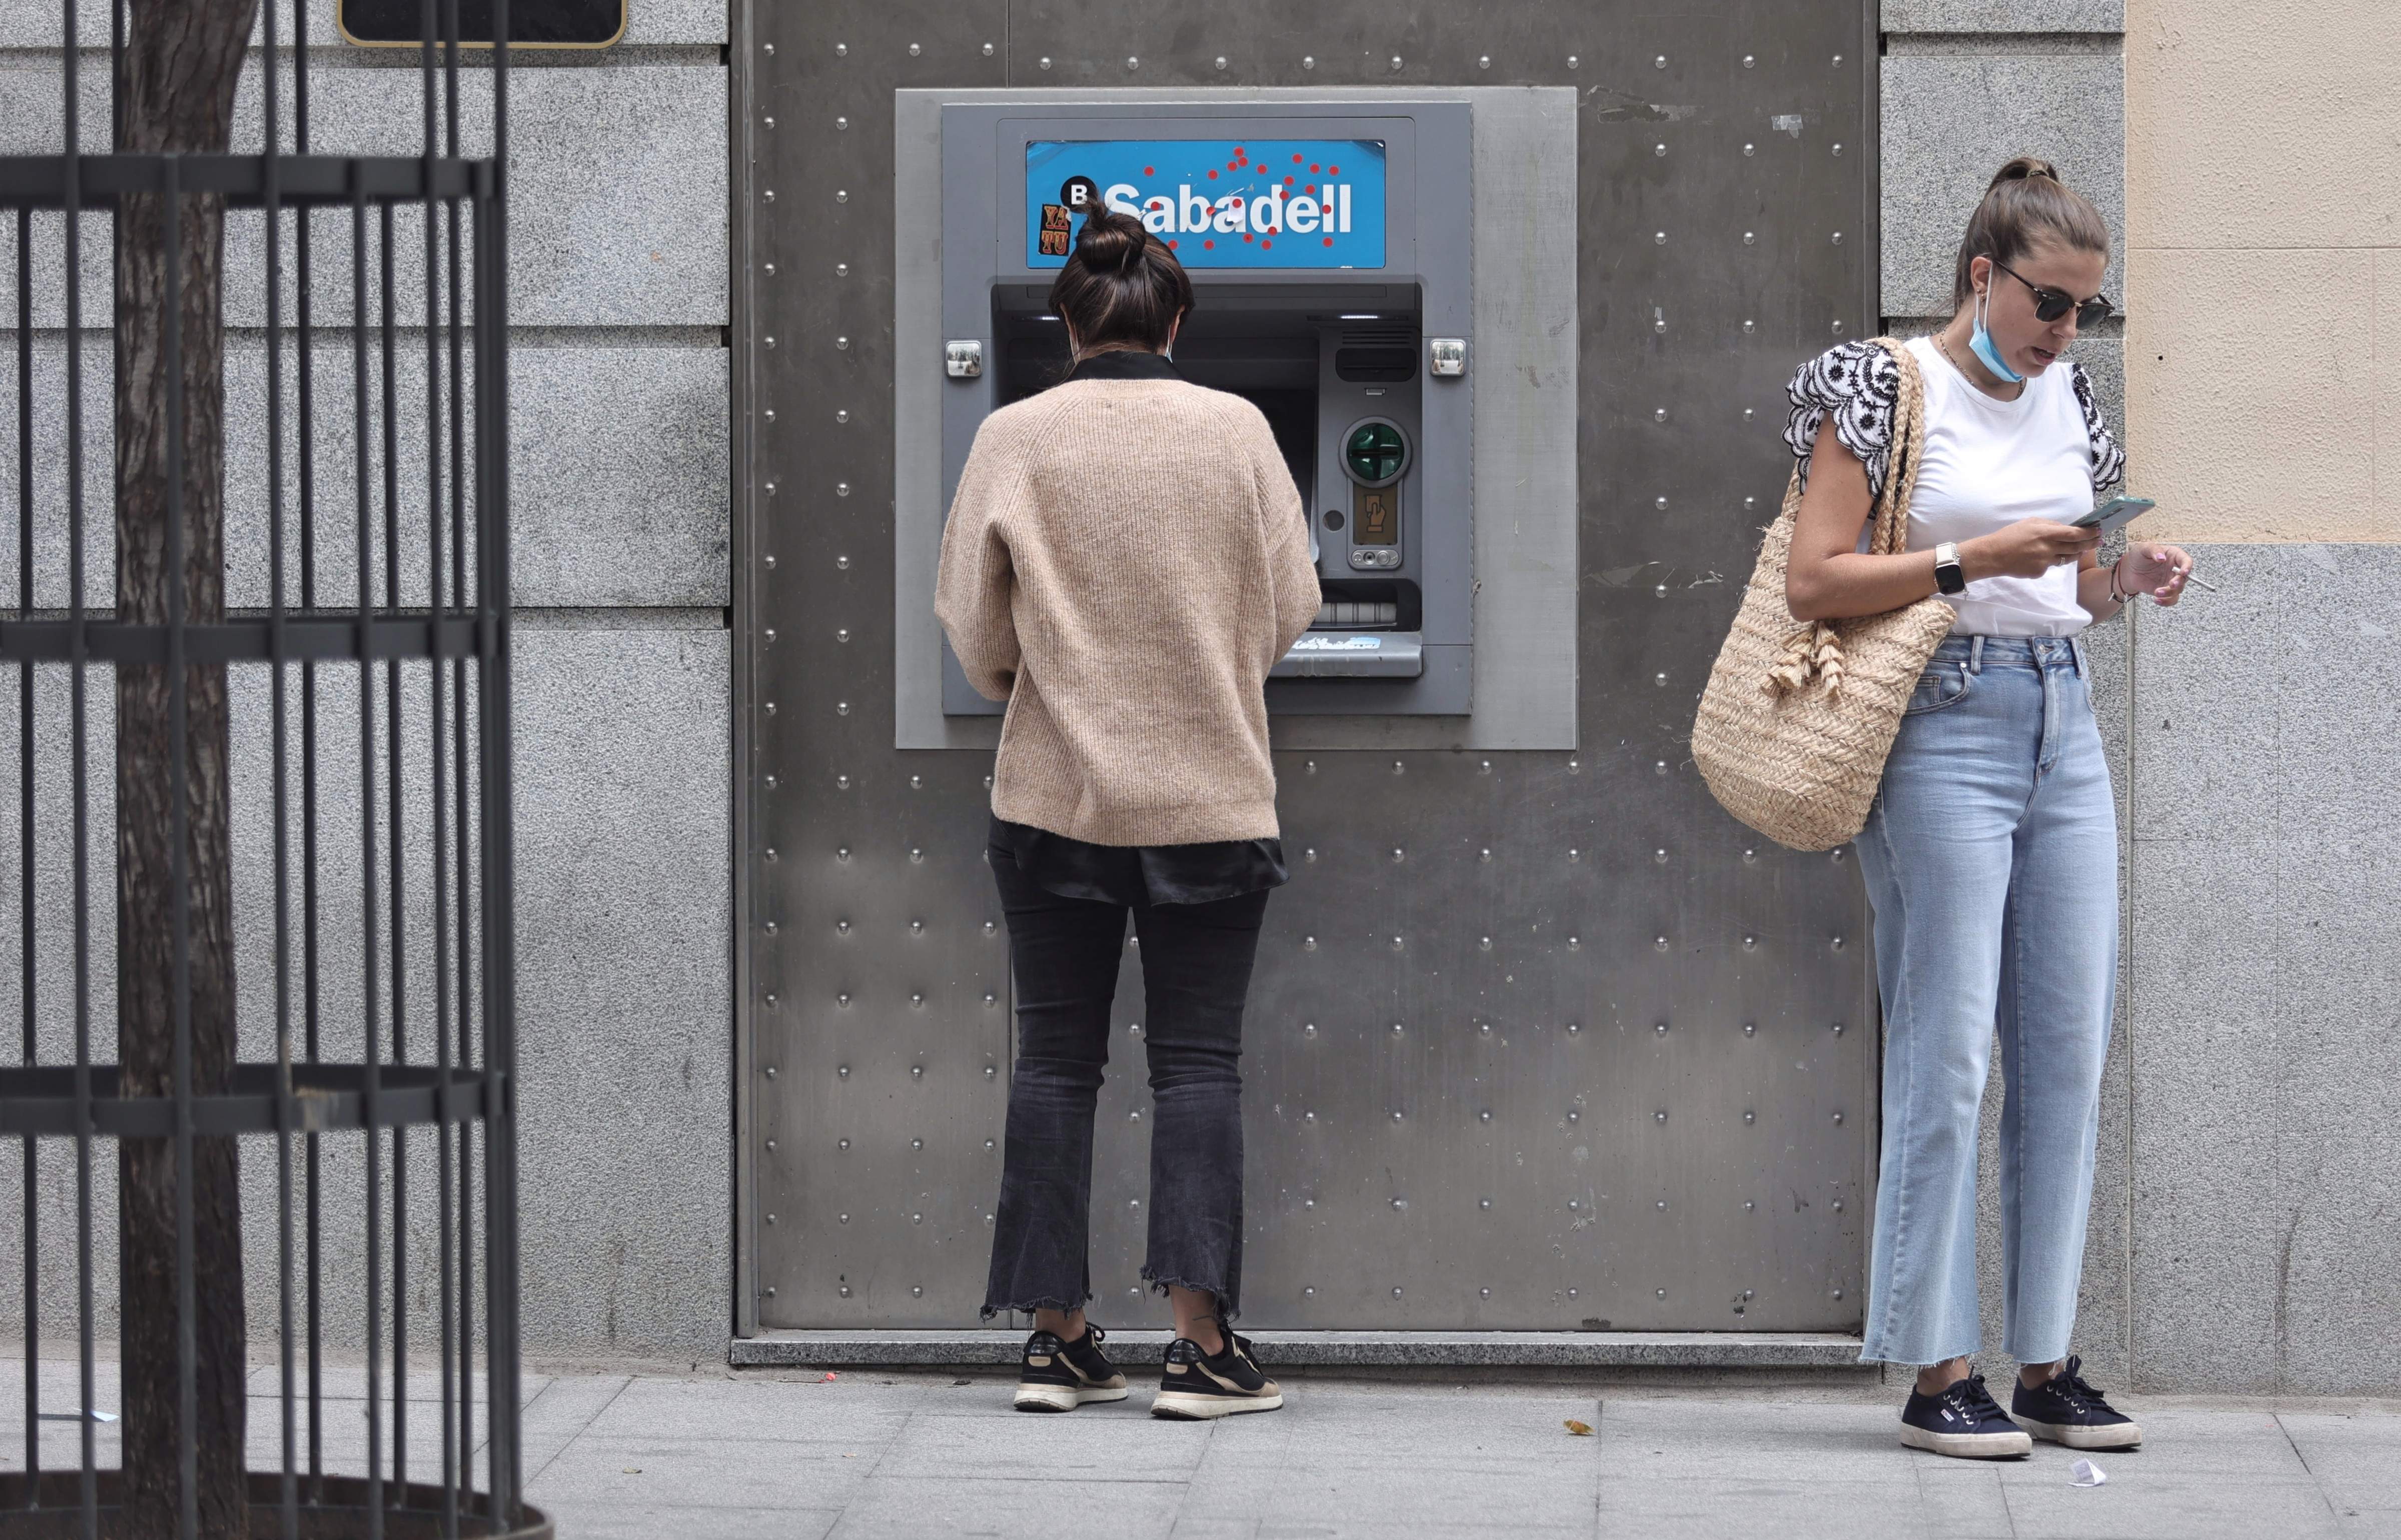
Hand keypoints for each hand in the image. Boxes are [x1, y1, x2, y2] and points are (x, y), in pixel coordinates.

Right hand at [1959, 519, 2100, 581]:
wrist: (1992, 556)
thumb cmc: (2009, 536)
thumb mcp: (2030, 523)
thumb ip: (2050, 525)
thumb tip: (2066, 528)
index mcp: (2045, 533)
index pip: (2075, 534)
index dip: (2089, 533)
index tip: (2098, 531)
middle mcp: (2048, 548)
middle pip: (2076, 547)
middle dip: (2090, 543)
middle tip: (2099, 541)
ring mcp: (2044, 562)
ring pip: (2067, 559)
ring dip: (2076, 553)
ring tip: (2080, 549)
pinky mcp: (2039, 573)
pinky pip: (2051, 566)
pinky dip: (2051, 561)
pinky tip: (2041, 557)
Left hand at [2114, 542, 2192, 606]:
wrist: (2128, 570)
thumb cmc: (2138, 556)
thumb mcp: (2144, 548)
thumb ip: (2154, 550)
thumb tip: (2162, 557)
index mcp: (2174, 556)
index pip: (2186, 560)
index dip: (2187, 566)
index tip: (2184, 571)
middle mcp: (2175, 569)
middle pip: (2184, 577)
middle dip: (2179, 582)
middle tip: (2171, 584)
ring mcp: (2171, 580)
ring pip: (2178, 590)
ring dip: (2169, 593)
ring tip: (2157, 592)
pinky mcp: (2165, 590)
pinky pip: (2171, 599)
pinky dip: (2166, 601)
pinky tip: (2157, 600)